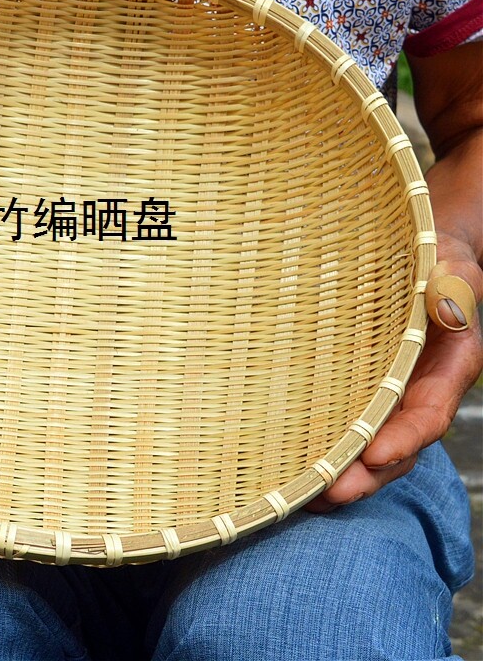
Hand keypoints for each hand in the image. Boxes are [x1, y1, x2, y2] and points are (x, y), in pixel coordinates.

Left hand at [308, 231, 481, 510]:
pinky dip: (324, 443)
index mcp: (445, 370)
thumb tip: (449, 311)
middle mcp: (415, 389)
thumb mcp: (452, 264)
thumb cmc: (437, 257)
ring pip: (367, 442)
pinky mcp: (357, 384)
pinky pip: (344, 419)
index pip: (427, 415)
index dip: (403, 440)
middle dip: (364, 475)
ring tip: (303, 495)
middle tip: (328, 494)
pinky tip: (291, 462)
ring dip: (339, 470)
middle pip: (394, 445)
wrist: (418, 252)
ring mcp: (385, 390)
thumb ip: (457, 284)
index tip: (372, 458)